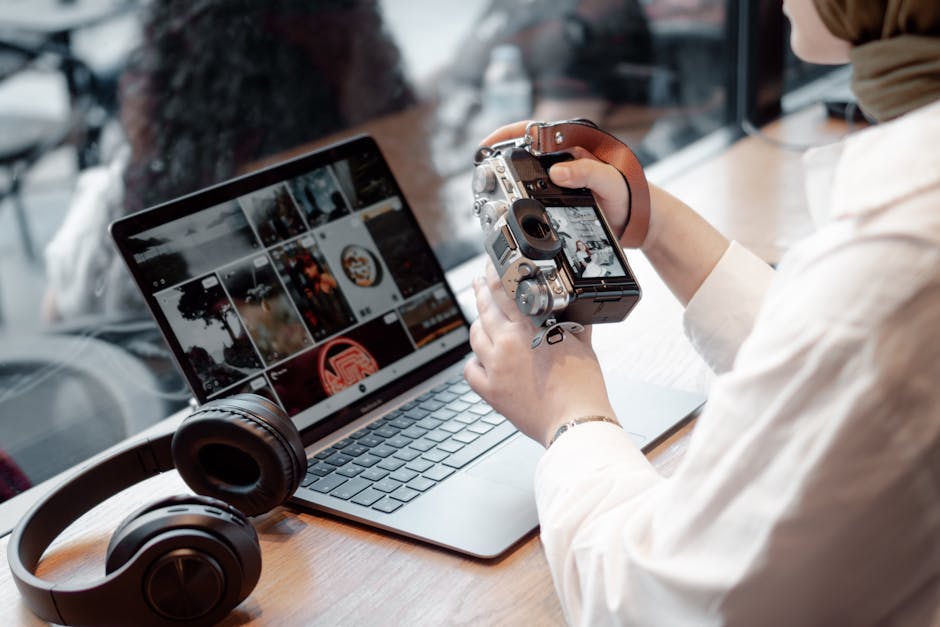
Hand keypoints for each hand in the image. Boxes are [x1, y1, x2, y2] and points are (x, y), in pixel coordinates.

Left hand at [464, 262, 617, 447]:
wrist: (576, 421)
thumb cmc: (583, 387)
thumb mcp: (583, 343)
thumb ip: (574, 320)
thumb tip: (574, 306)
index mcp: (531, 327)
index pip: (505, 289)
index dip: (495, 272)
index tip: (493, 265)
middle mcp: (508, 342)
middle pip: (485, 306)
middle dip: (481, 290)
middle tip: (480, 281)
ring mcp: (496, 366)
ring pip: (475, 335)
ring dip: (477, 322)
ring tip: (481, 316)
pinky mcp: (490, 390)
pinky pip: (470, 369)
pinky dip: (473, 361)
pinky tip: (480, 357)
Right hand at [479, 121, 637, 247]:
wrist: (639, 221)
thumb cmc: (630, 195)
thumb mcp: (610, 182)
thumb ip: (587, 173)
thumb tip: (558, 171)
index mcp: (574, 145)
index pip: (534, 130)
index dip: (507, 134)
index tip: (488, 144)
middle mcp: (563, 158)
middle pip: (523, 151)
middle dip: (501, 158)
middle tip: (483, 171)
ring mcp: (559, 177)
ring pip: (526, 172)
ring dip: (508, 178)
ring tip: (492, 188)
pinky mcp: (559, 195)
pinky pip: (532, 191)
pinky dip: (519, 196)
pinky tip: (511, 205)